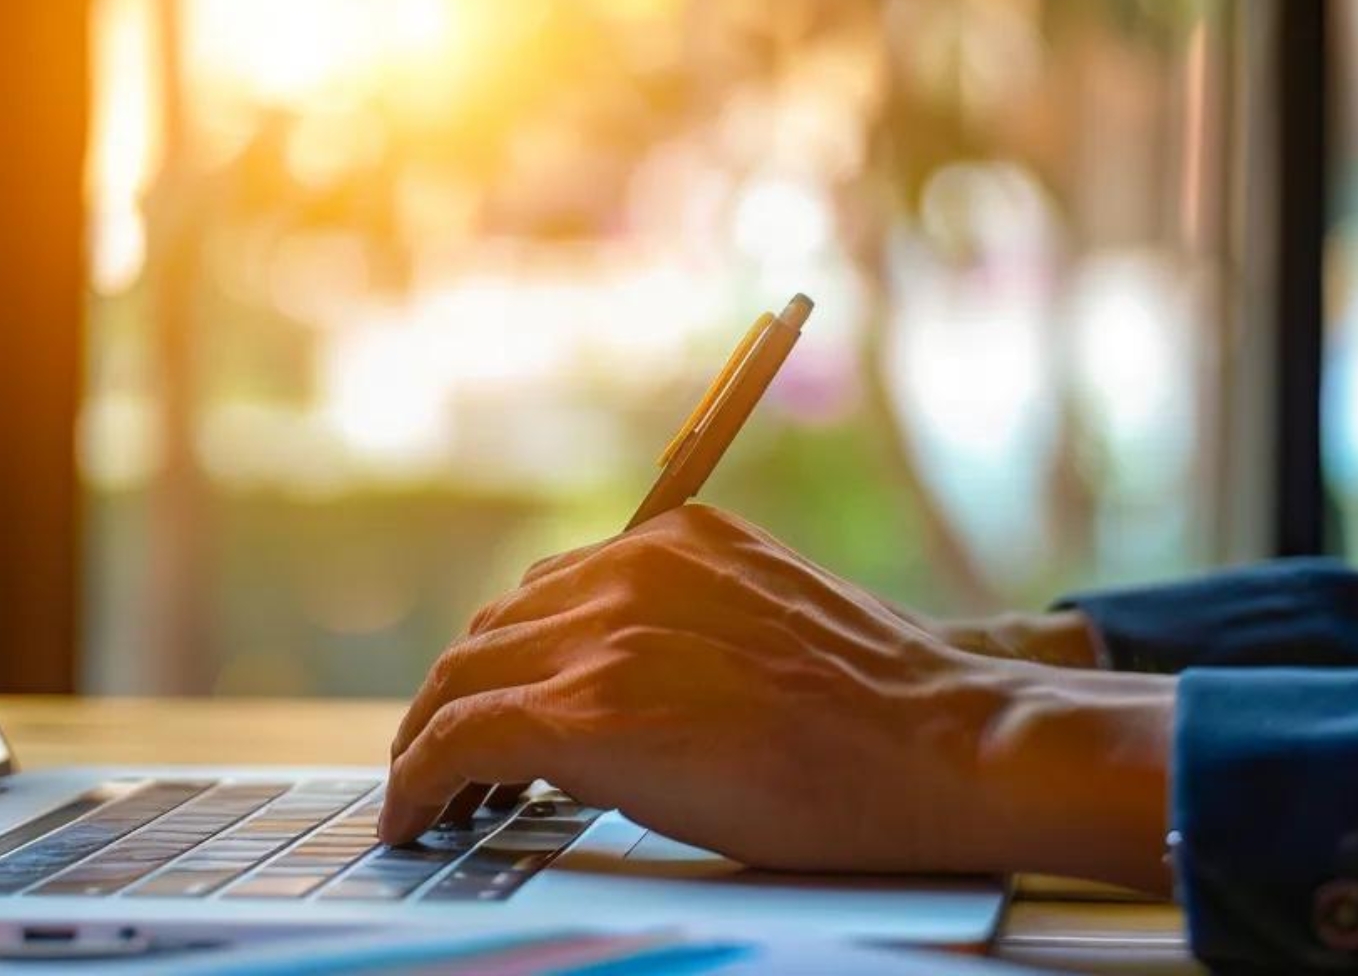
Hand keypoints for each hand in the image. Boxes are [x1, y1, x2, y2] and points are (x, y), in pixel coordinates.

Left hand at [381, 506, 1175, 889]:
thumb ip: (693, 619)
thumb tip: (633, 671)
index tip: (487, 702)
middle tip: (442, 759)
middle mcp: (630, 568)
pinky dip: (421, 778)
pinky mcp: (590, 713)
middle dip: (460, 696)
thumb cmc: (883, 706)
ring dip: (432, 737)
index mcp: (676, 539)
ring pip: (463, 678)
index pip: (548, 592)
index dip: (505, 657)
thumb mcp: (775, 617)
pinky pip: (463, 738)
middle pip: (494, 630)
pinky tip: (415, 818)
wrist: (941, 745)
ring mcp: (607, 636)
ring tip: (426, 795)